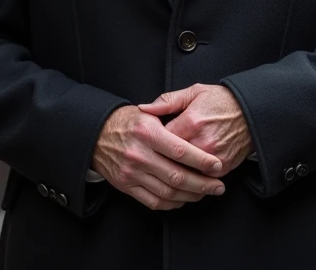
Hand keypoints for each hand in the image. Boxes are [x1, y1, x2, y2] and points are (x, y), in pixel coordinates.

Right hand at [91, 105, 225, 210]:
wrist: (97, 135)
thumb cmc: (128, 122)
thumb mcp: (148, 112)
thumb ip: (171, 118)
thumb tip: (197, 130)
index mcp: (147, 132)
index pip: (179, 150)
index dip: (201, 160)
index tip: (217, 165)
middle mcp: (139, 154)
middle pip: (176, 176)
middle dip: (202, 184)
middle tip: (219, 186)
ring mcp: (131, 173)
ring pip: (168, 192)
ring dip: (191, 195)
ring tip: (205, 193)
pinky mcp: (126, 186)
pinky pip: (154, 201)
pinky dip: (172, 203)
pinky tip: (183, 199)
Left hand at [139, 84, 252, 175]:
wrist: (251, 113)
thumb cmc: (221, 101)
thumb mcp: (194, 92)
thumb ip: (167, 101)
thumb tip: (144, 108)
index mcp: (191, 122)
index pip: (161, 140)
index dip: (153, 143)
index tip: (149, 142)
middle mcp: (202, 142)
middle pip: (171, 161)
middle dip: (160, 161)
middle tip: (153, 159)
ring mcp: (213, 157)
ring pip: (185, 173)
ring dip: (175, 173)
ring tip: (165, 169)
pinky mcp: (222, 168)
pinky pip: (200, 179)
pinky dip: (191, 178)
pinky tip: (184, 173)